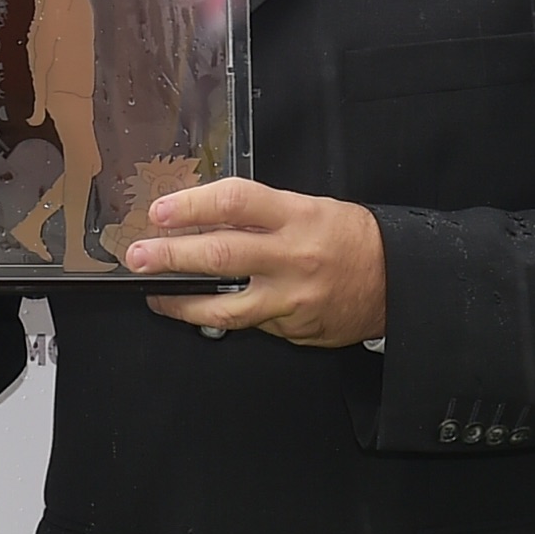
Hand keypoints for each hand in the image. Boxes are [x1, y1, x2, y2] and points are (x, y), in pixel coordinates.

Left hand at [124, 180, 387, 348]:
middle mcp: (292, 258)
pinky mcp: (291, 330)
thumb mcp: (309, 209)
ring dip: (181, 303)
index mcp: (296, 217)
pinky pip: (250, 325)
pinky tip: (208, 311)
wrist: (396, 282)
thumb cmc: (351, 239)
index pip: (234, 203)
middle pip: (219, 256)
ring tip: (156, 296)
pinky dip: (225, 318)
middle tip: (138, 256)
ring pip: (224, 308)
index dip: (191, 206)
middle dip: (170, 256)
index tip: (160, 211)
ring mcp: (290, 300)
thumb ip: (260, 215)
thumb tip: (202, 219)